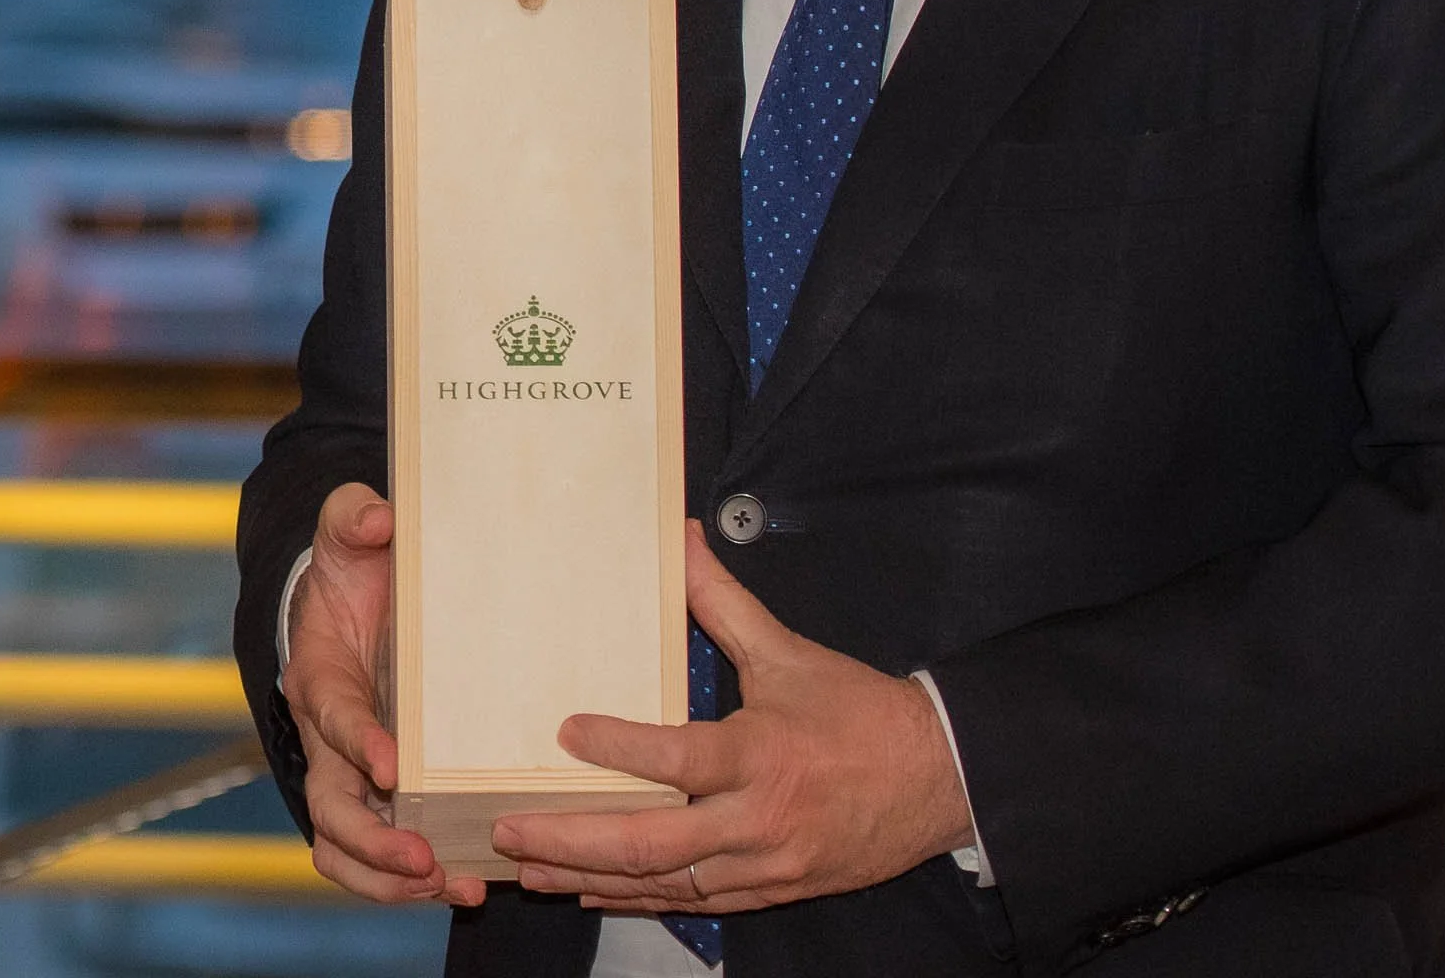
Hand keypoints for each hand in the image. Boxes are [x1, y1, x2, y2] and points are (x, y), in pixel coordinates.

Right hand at [282, 481, 486, 906]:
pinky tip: (466, 882)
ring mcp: (350, 765)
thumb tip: (377, 519)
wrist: (350, 590)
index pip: (334, 718)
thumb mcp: (348, 525)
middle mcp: (329, 734)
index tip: (391, 764)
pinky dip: (410, 875)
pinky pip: (380, 846)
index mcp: (321, 676)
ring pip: (347, 845)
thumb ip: (353, 515)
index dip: (358, 742)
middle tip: (426, 861)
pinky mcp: (379, 781)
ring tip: (452, 886)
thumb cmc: (352, 563)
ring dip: (391, 878)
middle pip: (332, 808)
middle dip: (375, 843)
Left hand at [490, 521, 973, 912]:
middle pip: (650, 842)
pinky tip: (593, 888)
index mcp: (762, 753)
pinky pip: (692, 903)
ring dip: (589, 877)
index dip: (620, 748)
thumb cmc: (859, 712)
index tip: (566, 733)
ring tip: (527, 867)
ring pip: (661, 884)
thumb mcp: (789, 652)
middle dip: (571, 839)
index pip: (678, 759)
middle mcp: (757, 819)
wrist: (934, 778)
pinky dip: (637, 898)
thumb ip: (726, 602)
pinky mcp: (770, 892)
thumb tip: (683, 541)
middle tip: (510, 829)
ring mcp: (762, 865)